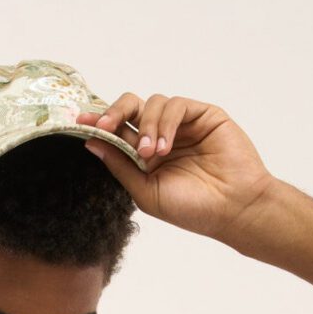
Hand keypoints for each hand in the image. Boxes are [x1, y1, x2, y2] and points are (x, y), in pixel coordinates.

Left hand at [76, 92, 277, 243]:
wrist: (232, 209)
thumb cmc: (192, 209)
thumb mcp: (145, 192)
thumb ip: (120, 166)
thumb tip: (92, 143)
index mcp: (146, 156)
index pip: (119, 131)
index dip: (100, 123)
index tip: (80, 123)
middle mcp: (162, 135)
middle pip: (131, 107)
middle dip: (115, 112)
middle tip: (105, 125)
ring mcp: (182, 124)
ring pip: (152, 104)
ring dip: (147, 126)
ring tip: (151, 154)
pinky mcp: (203, 115)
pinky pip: (176, 105)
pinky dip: (166, 122)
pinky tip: (166, 146)